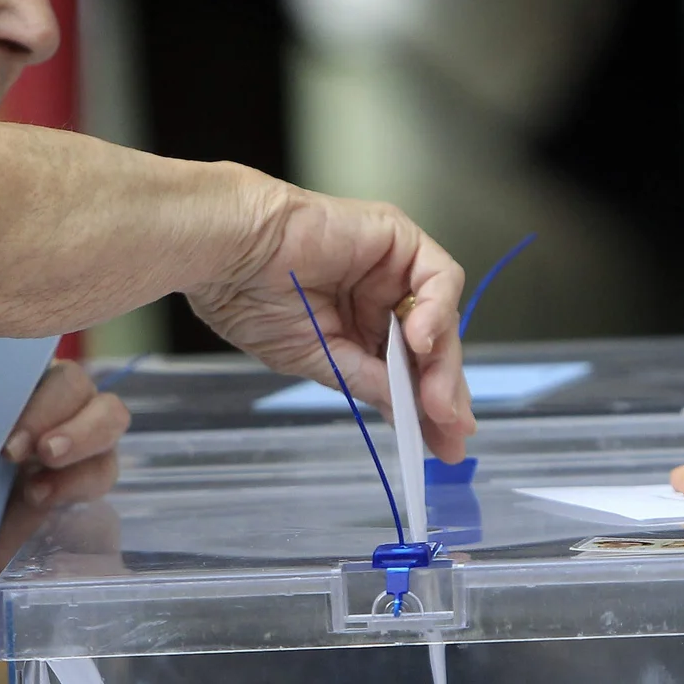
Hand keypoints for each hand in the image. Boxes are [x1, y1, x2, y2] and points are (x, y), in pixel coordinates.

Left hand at [0, 360, 126, 648]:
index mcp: (21, 386)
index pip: (54, 376)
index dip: (45, 403)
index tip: (12, 442)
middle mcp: (59, 409)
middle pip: (97, 401)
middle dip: (76, 429)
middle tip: (40, 456)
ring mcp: (76, 449)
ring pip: (110, 434)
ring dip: (83, 455)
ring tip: (36, 489)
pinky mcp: (81, 489)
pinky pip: (100, 477)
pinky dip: (77, 488)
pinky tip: (39, 502)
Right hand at [189, 180, 475, 461]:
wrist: (230, 254)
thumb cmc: (251, 299)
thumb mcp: (320, 358)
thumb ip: (369, 381)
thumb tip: (411, 417)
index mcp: (358, 326)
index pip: (408, 369)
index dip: (428, 406)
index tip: (445, 444)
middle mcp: (380, 297)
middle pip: (433, 347)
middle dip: (444, 390)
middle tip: (453, 430)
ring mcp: (392, 268)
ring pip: (442, 317)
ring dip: (443, 362)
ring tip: (435, 401)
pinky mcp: (399, 238)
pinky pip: (439, 278)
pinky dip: (438, 312)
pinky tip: (420, 342)